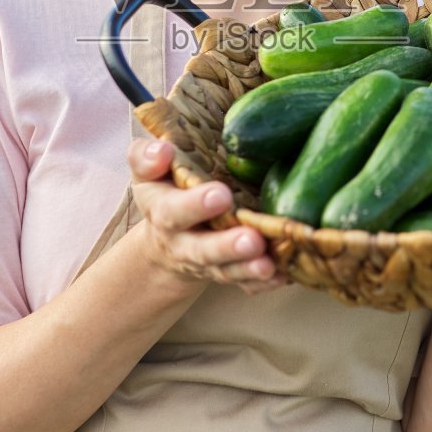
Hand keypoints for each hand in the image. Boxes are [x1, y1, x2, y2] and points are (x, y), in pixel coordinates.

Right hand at [125, 137, 287, 294]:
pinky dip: (264, 281)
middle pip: (201, 249)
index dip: (194, 204)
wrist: (166, 238)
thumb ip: (147, 156)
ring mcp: (206, 262)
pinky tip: (284, 275)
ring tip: (268, 264)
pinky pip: (245, 283)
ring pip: (225, 269)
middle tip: (252, 240)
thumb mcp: (148, 169)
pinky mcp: (227, 273)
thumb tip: (162, 149)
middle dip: (226, 246)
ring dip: (247, 268)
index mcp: (161, 209)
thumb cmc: (164, 188)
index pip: (171, 209)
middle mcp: (181, 241)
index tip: (221, 195)